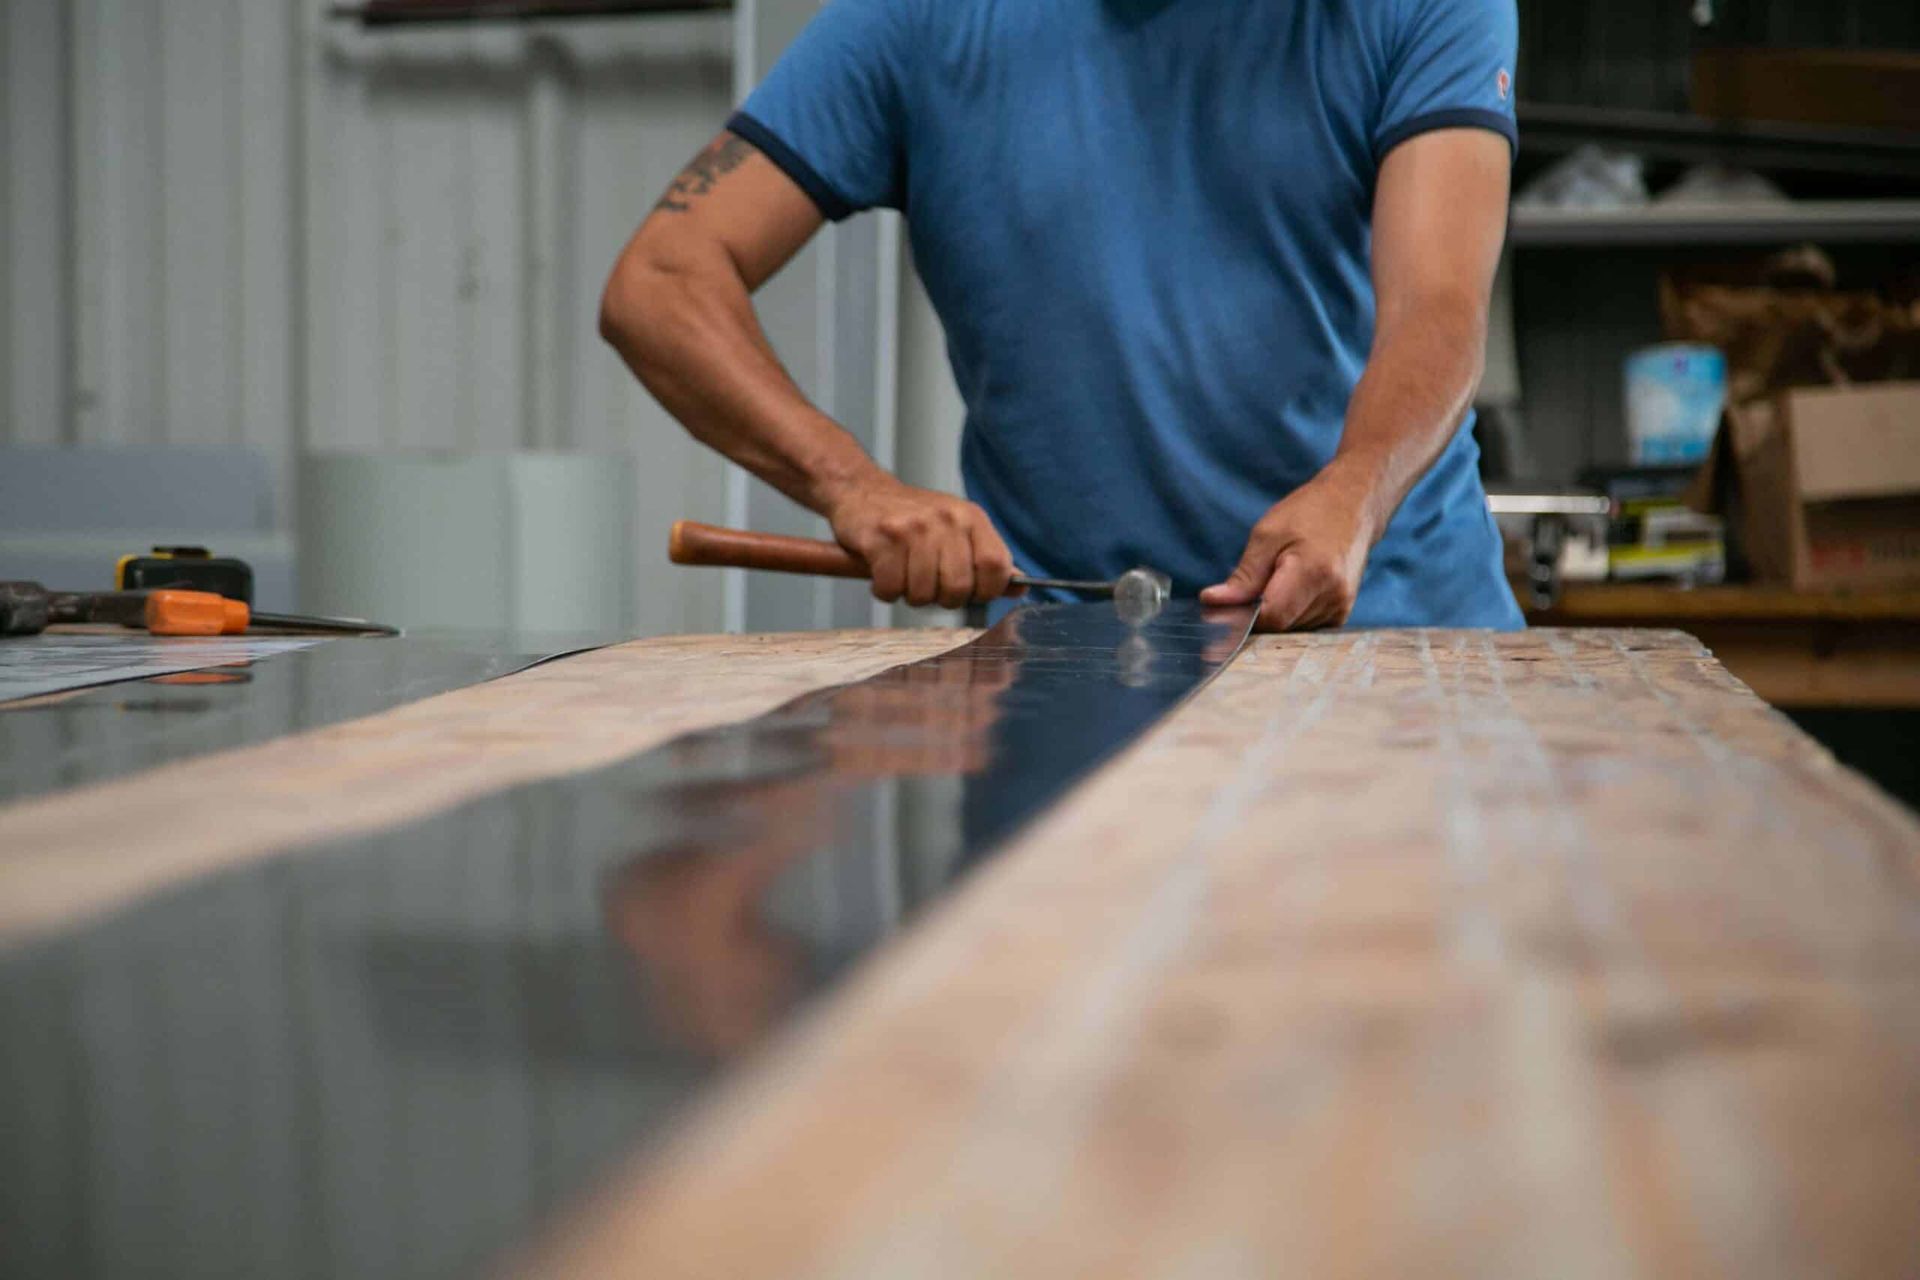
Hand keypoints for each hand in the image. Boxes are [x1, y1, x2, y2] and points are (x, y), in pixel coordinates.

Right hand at [822, 471, 1016, 607]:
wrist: (862, 490)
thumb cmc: (913, 518)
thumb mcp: (958, 528)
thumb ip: (987, 558)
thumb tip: (1020, 587)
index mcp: (971, 517)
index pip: (997, 566)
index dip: (986, 590)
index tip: (971, 593)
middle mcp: (945, 519)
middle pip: (959, 587)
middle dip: (943, 599)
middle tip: (929, 586)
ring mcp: (912, 528)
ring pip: (922, 593)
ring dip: (910, 595)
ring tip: (904, 576)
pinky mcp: (881, 538)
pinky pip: (890, 588)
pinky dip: (884, 591)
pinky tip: (882, 573)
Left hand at [1199, 467, 1378, 630]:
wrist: (1355, 505)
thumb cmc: (1310, 512)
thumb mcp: (1267, 534)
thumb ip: (1243, 576)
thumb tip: (1213, 601)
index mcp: (1314, 573)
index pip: (1271, 617)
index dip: (1244, 618)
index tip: (1223, 609)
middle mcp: (1333, 596)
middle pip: (1280, 627)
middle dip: (1256, 615)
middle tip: (1244, 591)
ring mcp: (1341, 607)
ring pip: (1291, 629)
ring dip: (1274, 614)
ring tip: (1274, 581)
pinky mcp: (1342, 612)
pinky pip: (1304, 625)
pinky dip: (1289, 613)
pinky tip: (1289, 588)